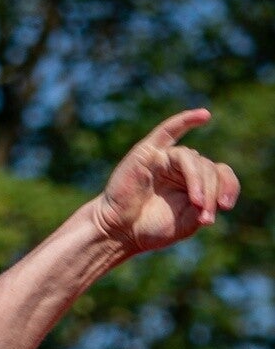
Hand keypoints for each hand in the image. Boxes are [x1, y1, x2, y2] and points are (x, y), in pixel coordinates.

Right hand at [94, 108, 239, 256]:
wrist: (119, 232)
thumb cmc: (150, 228)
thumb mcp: (187, 223)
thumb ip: (205, 208)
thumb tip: (218, 199)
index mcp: (196, 182)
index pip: (221, 175)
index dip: (228, 187)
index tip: (225, 206)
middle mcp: (184, 167)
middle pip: (209, 168)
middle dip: (210, 192)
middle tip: (204, 215)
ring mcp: (167, 158)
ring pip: (193, 160)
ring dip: (199, 181)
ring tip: (197, 203)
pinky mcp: (150, 151)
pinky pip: (169, 131)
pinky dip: (186, 120)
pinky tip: (204, 116)